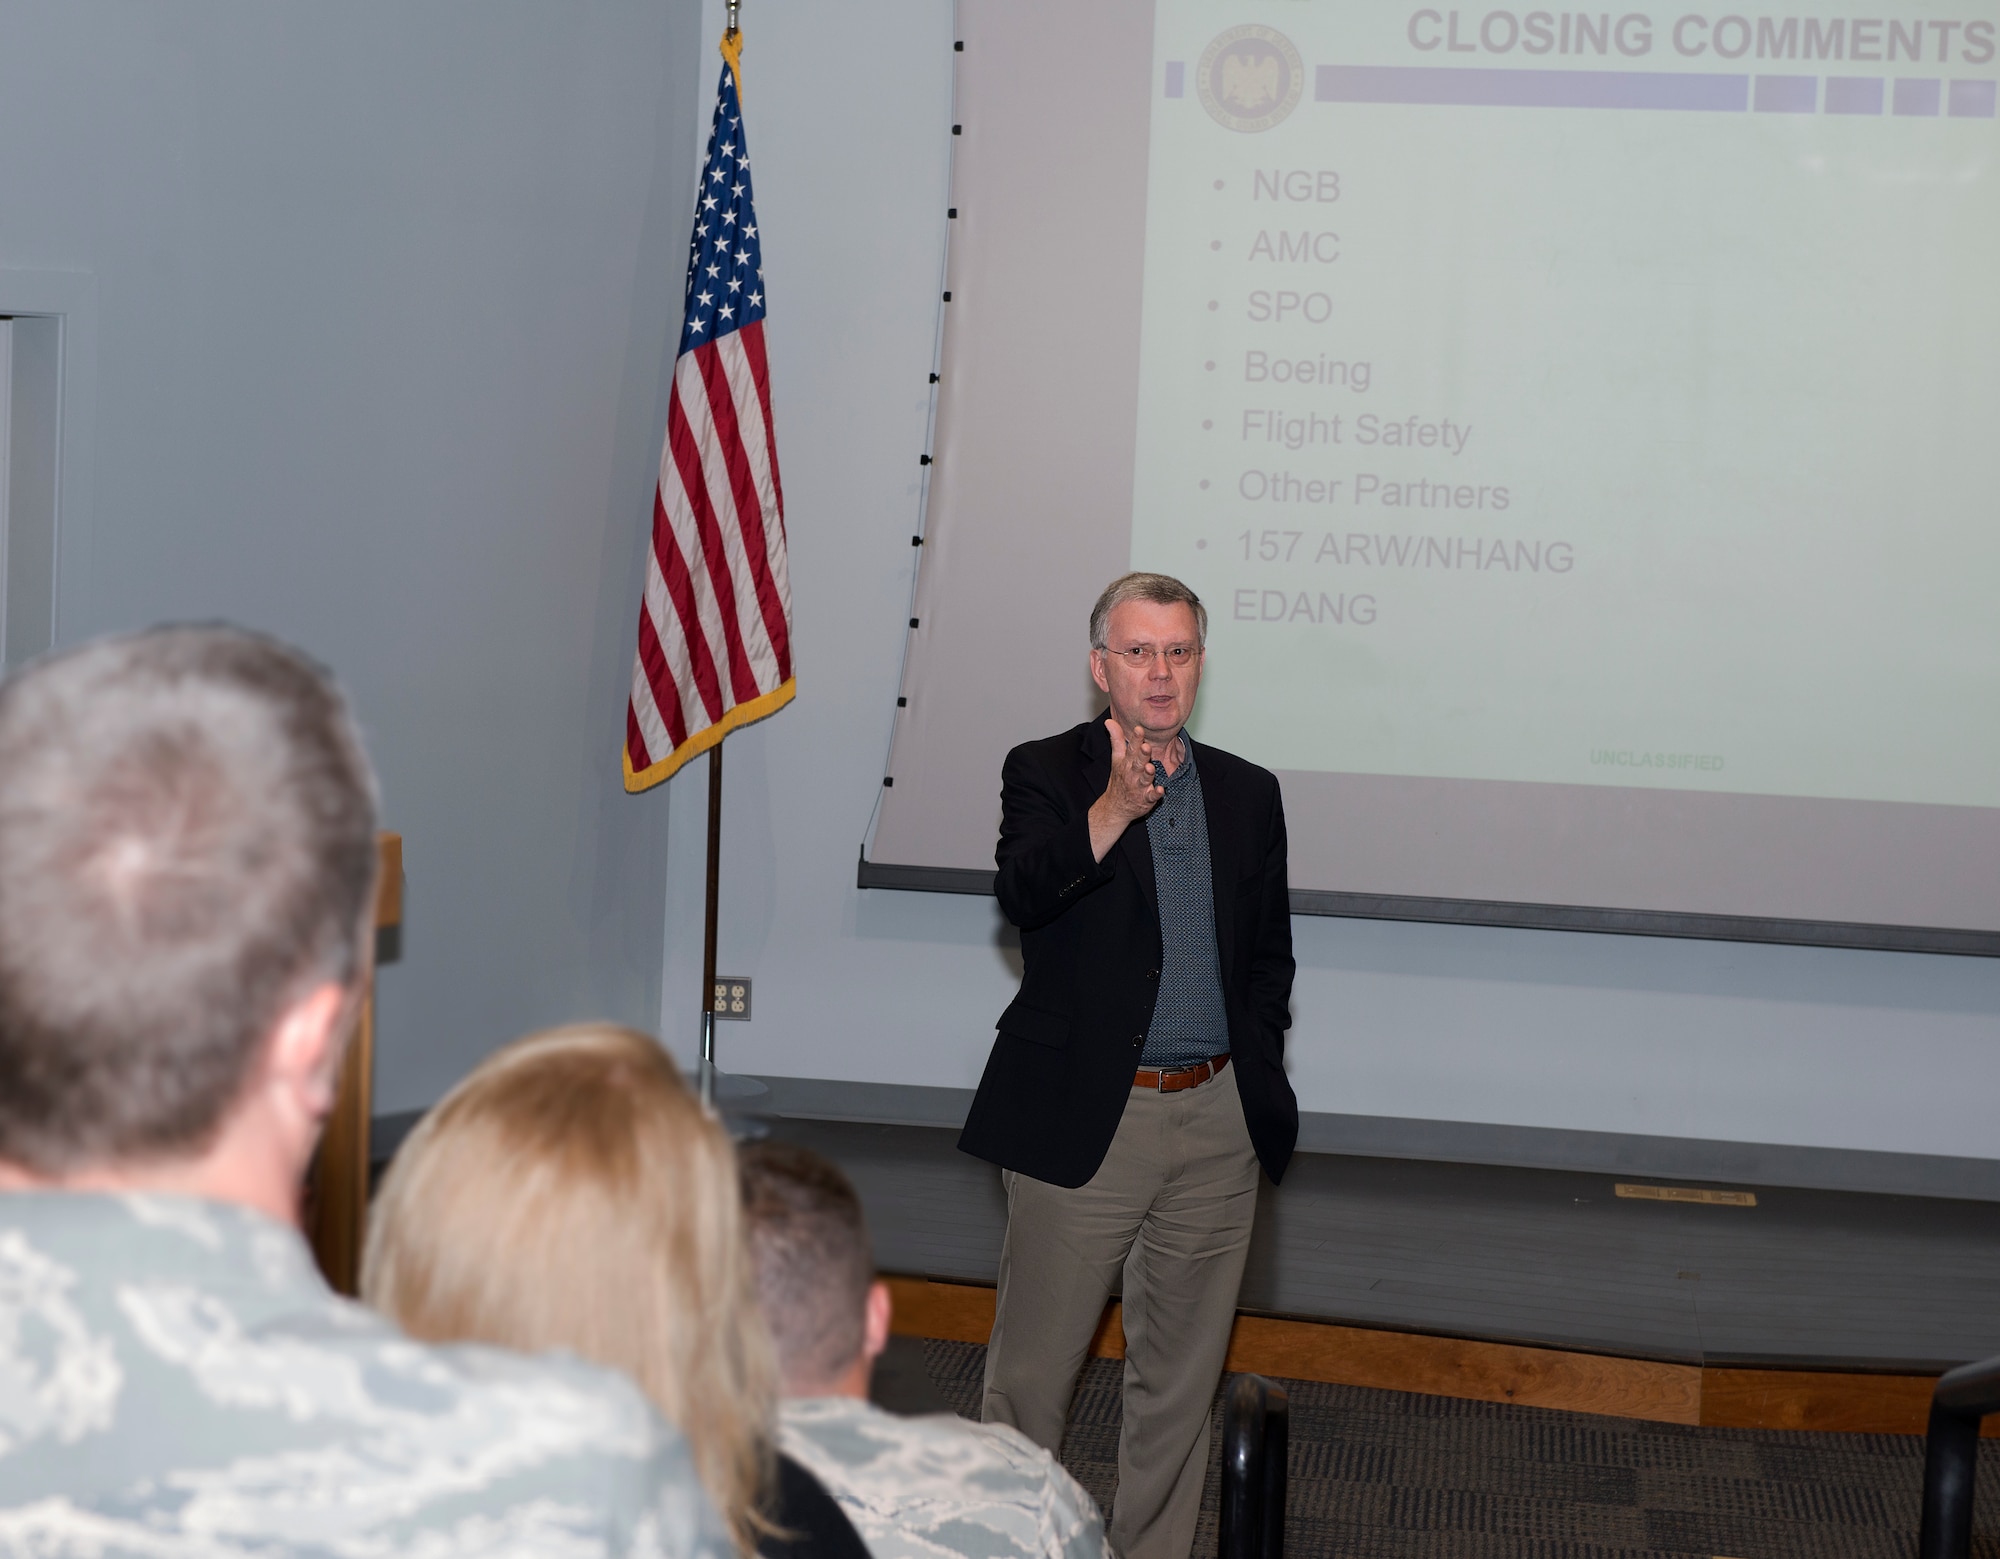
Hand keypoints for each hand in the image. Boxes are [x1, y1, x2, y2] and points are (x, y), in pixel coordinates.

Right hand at [1088, 720, 1163, 860]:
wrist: (1114, 807)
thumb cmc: (1119, 780)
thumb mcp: (1116, 759)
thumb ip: (1116, 739)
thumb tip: (1109, 721)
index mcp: (1126, 763)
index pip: (1131, 748)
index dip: (1136, 739)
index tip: (1139, 729)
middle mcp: (1132, 774)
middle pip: (1137, 763)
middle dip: (1142, 755)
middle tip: (1146, 747)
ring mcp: (1139, 787)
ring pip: (1144, 779)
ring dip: (1147, 774)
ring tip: (1150, 767)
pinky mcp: (1145, 799)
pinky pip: (1151, 797)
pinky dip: (1155, 794)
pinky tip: (1160, 789)